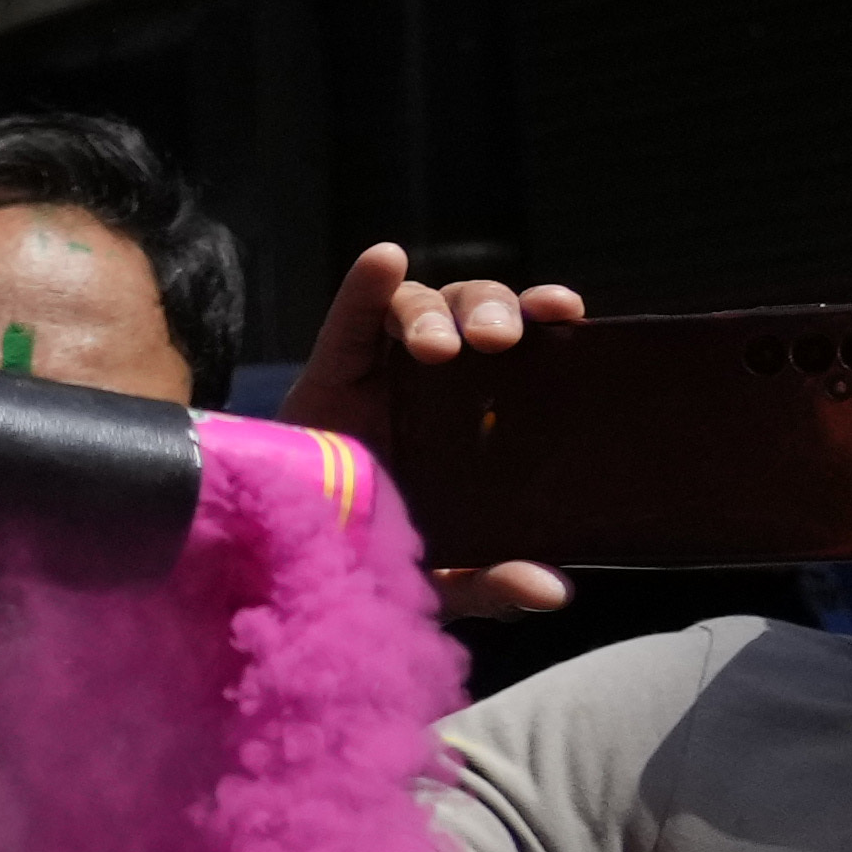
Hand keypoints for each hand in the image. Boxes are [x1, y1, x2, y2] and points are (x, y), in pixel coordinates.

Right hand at [292, 243, 587, 616]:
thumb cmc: (371, 560)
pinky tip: (384, 260)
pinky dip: (365, 287)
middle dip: (492, 308)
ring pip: (417, 304)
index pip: (523, 351)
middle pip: (473, 311)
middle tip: (499, 341)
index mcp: (478, 416)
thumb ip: (491, 584)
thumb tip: (553, 591)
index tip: (568, 314)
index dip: (543, 319)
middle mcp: (435, 383)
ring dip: (433, 309)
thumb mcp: (439, 580)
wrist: (283, 564)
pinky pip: (347, 320)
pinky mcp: (325, 374)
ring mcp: (378, 372)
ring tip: (438, 344)